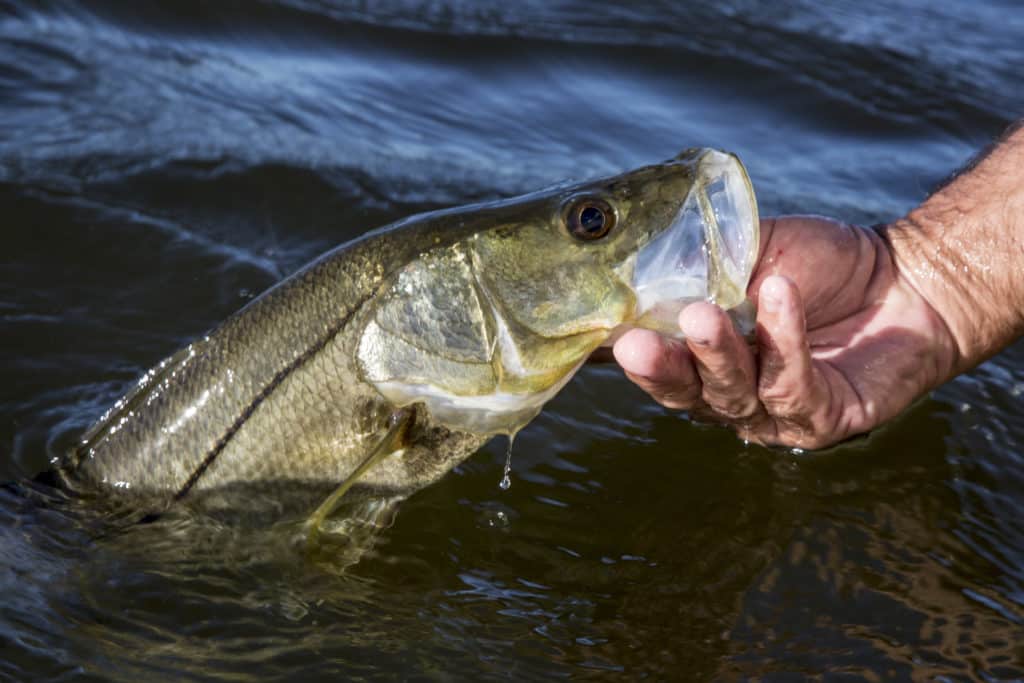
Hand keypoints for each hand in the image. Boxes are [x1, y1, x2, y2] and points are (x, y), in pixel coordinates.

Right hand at [613, 216, 958, 448]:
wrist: (908, 276)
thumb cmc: (821, 266)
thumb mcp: (750, 254)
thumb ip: (701, 264)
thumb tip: (633, 262)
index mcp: (702, 360)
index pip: (655, 364)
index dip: (626, 354)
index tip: (599, 333)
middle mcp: (730, 396)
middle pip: (684, 394)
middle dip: (658, 369)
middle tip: (633, 343)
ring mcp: (774, 414)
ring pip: (731, 395)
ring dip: (717, 353)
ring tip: (705, 313)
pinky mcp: (822, 421)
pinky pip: (793, 386)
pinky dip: (782, 339)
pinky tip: (778, 295)